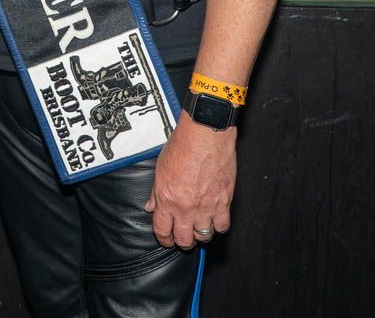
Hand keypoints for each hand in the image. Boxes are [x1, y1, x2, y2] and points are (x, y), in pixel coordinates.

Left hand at [145, 114, 235, 249]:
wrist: (205, 134)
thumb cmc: (183, 145)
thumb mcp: (160, 167)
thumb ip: (155, 191)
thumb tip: (150, 206)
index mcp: (166, 199)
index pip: (162, 231)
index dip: (164, 239)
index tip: (166, 240)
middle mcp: (185, 207)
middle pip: (183, 239)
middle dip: (182, 241)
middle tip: (183, 238)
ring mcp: (206, 206)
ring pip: (203, 236)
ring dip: (200, 235)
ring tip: (199, 229)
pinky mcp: (224, 202)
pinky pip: (222, 226)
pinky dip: (219, 226)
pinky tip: (216, 221)